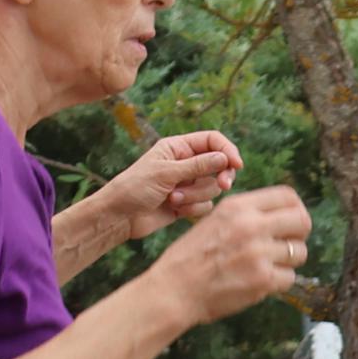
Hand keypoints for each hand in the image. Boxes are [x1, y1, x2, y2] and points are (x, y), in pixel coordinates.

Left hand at [79, 130, 243, 244]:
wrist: (120, 217)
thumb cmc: (135, 188)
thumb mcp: (166, 173)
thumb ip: (197, 166)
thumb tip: (224, 158)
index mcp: (178, 147)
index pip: (212, 141)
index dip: (227, 151)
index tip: (237, 165)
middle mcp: (186, 163)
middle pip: (219, 165)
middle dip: (220, 176)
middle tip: (225, 185)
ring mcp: (188, 183)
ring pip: (213, 187)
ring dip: (196, 195)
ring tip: (174, 199)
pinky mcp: (188, 202)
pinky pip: (206, 204)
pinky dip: (193, 208)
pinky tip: (175, 209)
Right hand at [149, 184, 308, 324]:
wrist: (174, 290)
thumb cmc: (191, 257)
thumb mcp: (214, 220)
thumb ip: (246, 215)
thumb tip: (282, 215)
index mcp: (238, 207)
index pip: (288, 196)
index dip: (295, 209)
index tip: (291, 222)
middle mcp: (251, 225)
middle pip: (303, 221)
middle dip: (299, 234)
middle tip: (288, 244)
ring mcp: (259, 253)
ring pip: (299, 252)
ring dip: (289, 261)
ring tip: (267, 265)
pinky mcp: (263, 279)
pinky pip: (290, 277)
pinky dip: (279, 281)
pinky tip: (260, 281)